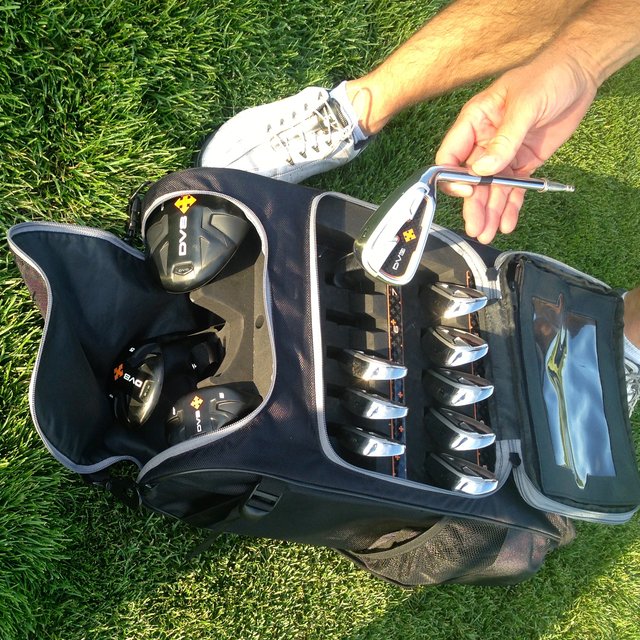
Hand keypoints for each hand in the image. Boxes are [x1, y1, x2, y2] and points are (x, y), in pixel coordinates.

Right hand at [435, 56, 597, 242]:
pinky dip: (511, 206)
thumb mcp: (525, 105)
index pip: (452, 155)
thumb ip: (504, 140)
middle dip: (473, 204)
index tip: (466, 193)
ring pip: (492, 189)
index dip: (453, 176)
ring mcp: (503, 154)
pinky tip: (507, 223)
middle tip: (476, 227)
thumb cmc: (547, 76)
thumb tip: (482, 170)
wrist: (580, 73)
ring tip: (488, 233)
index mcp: (474, 122)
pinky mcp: (523, 163)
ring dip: (490, 211)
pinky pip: (513, 188)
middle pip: (472, 180)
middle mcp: (484, 141)